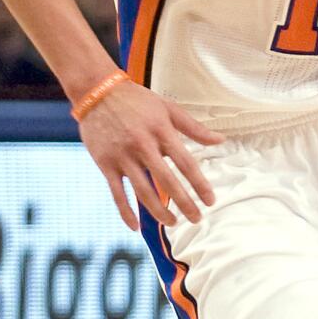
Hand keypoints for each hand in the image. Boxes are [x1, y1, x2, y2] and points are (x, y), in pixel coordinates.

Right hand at [78, 79, 222, 230]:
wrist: (97, 91)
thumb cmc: (137, 100)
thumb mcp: (168, 108)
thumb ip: (194, 127)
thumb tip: (220, 140)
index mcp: (161, 131)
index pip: (186, 163)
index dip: (200, 184)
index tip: (210, 201)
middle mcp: (142, 145)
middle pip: (167, 181)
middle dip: (184, 203)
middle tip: (197, 219)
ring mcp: (122, 156)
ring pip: (143, 190)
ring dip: (158, 211)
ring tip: (172, 223)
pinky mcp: (105, 163)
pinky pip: (116, 193)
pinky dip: (126, 211)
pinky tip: (135, 227)